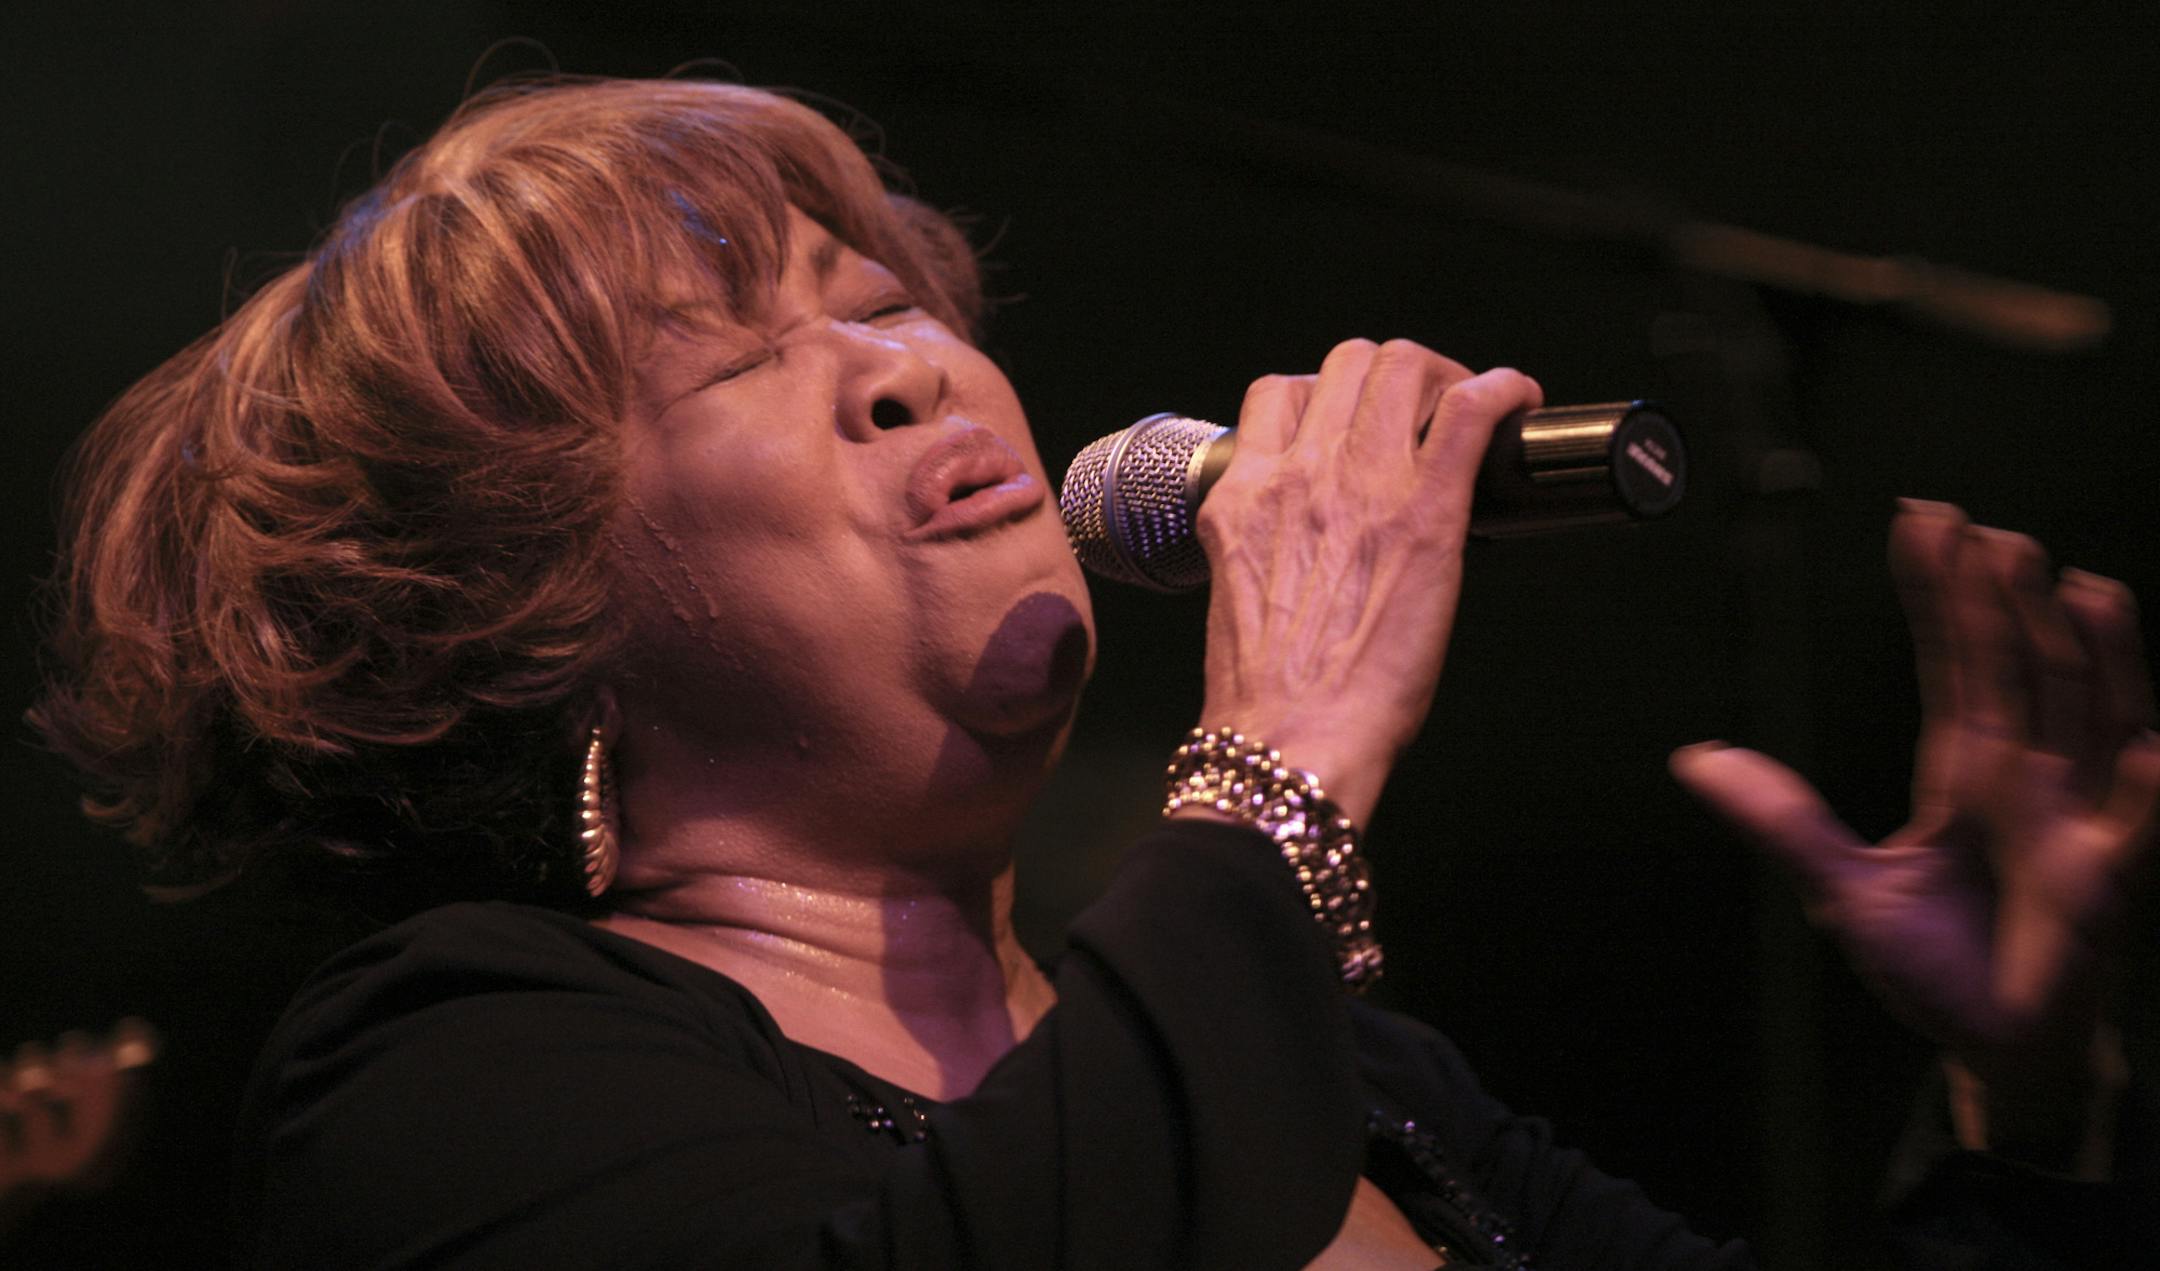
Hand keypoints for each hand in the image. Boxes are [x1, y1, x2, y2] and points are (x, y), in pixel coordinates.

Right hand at [1190, 339, 1541, 824]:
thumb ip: (1269, 540)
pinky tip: (1519, 402)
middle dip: (1392, 376)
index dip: (1326, 396)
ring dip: (1441, 375)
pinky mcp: (1427, 509)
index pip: (1279, 395)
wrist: (1293, 734)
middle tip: (1422, 411)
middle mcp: (1300, 472)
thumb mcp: (1242, 588)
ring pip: (1401, 364)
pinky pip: (1471, 408)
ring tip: (1463, 410)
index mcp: (1247, 494)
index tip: (1355, 420)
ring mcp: (1363, 482)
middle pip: (1346, 362)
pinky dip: (1503, 390)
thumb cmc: (1269, 691)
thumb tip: (1316, 536)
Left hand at [1673, 501, 2158, 1162]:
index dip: (1942, 598)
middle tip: (1988, 533)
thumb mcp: (1843, 889)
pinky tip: (2149, 748)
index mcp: (1964, 771)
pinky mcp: (2108, 880)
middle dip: (2006, 604)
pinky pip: (2136, 827)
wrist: (1994, 1043)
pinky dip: (2147, 789)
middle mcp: (2027, 779)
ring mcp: (2076, 819)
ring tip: (2076, 586)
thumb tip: (1694, 759)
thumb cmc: (1931, 966)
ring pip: (2090, 716)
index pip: (1955, 665)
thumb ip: (1781, 821)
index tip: (1926, 524)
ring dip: (2090, 655)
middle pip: (2021, 670)